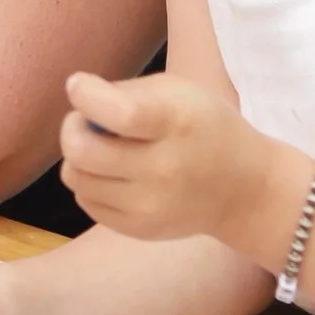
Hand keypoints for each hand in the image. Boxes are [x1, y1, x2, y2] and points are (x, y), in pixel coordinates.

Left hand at [59, 69, 276, 248]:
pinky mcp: (138, 229)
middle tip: (87, 120)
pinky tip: (115, 173)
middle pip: (82, 150)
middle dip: (73, 127)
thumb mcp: (179, 92)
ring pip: (76, 177)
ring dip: (79, 157)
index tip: (79, 85)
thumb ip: (127, 92)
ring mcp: (149, 206)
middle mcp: (162, 169)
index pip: (118, 114)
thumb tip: (78, 99)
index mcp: (175, 124)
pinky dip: (92, 182)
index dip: (85, 96)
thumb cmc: (204, 127)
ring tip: (103, 148)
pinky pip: (86, 200)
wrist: (242, 190)